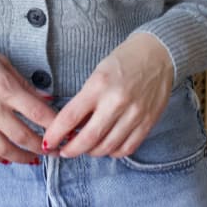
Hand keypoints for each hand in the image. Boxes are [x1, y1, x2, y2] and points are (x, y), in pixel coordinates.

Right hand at [0, 26, 57, 164]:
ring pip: (4, 150)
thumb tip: (46, 100)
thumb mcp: (2, 62)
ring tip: (34, 159)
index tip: (65, 132)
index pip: (37, 114)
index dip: (55, 126)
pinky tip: (6, 159)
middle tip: (55, 152)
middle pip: (24, 137)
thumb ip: (24, 85)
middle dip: (43, 148)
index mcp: (4, 88)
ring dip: (23, 158)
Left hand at [42, 32, 172, 158]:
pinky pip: (127, 148)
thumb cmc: (124, 61)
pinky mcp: (148, 122)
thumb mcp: (97, 73)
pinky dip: (113, 152)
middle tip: (64, 151)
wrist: (159, 54)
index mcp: (99, 85)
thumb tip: (71, 127)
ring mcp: (134, 114)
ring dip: (92, 152)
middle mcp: (116, 101)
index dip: (55, 135)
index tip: (48, 142)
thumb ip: (85, 100)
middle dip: (71, 150)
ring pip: (107, 147)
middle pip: (88, 139)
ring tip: (86, 147)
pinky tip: (107, 146)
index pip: (70, 117)